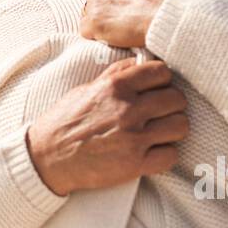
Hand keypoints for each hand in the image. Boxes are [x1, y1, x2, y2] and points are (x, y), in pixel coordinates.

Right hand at [24, 57, 189, 196]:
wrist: (46, 157)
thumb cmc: (64, 121)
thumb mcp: (86, 89)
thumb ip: (114, 76)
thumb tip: (136, 63)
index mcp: (116, 86)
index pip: (162, 72)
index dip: (163, 81)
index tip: (158, 89)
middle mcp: (127, 109)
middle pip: (177, 99)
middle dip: (172, 105)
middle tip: (162, 113)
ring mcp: (133, 138)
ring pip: (180, 126)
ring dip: (173, 129)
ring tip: (161, 132)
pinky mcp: (135, 164)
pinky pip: (171, 155)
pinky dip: (165, 155)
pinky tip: (154, 152)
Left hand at [79, 0, 182, 48]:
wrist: (168, 14)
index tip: (133, 6)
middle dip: (110, 8)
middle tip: (127, 20)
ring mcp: (96, 0)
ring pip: (92, 13)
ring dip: (103, 22)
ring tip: (122, 31)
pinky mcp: (93, 21)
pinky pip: (87, 30)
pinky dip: (97, 36)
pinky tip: (112, 39)